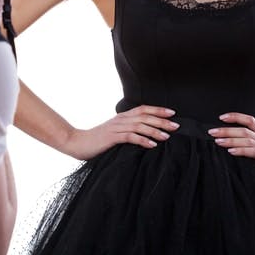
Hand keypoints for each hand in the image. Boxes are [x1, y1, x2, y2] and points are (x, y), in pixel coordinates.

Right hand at [60, 105, 180, 159]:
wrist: (77, 143)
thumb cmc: (97, 140)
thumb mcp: (114, 132)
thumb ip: (127, 130)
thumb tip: (144, 135)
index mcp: (123, 116)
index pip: (143, 109)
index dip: (158, 110)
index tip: (172, 113)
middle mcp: (121, 119)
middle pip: (145, 116)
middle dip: (162, 120)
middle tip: (176, 126)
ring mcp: (116, 127)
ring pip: (140, 126)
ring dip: (155, 131)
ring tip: (167, 136)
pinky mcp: (112, 137)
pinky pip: (130, 137)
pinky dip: (142, 140)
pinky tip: (152, 145)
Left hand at [209, 112, 254, 187]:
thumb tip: (238, 146)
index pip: (250, 120)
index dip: (236, 116)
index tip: (221, 117)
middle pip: (244, 129)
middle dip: (226, 129)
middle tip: (211, 131)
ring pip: (246, 139)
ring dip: (230, 139)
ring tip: (217, 141)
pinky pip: (253, 152)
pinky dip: (241, 150)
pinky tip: (231, 151)